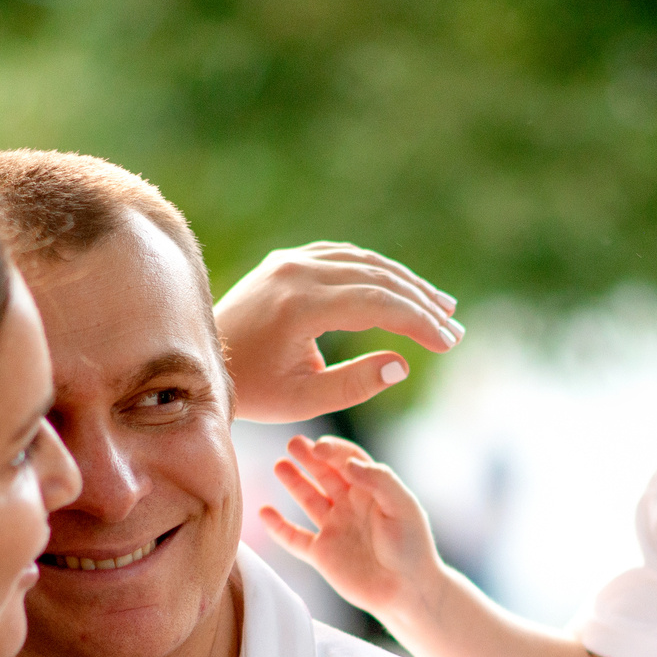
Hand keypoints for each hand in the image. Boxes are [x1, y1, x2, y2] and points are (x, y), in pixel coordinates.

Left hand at [216, 242, 461, 422]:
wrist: (203, 361)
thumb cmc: (253, 389)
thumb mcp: (304, 400)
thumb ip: (355, 383)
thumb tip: (402, 363)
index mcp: (300, 306)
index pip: (377, 303)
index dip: (419, 322)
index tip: (448, 343)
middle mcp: (296, 272)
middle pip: (376, 277)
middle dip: (421, 304)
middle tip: (453, 329)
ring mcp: (290, 261)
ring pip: (364, 262)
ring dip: (406, 284)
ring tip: (441, 308)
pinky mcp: (288, 260)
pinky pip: (344, 257)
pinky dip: (377, 272)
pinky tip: (402, 289)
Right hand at [260, 433, 443, 620]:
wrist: (406, 592)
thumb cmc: (412, 548)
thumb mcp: (404, 507)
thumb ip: (380, 480)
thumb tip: (349, 463)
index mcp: (372, 490)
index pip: (348, 460)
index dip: (333, 450)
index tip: (318, 447)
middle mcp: (351, 505)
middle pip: (325, 473)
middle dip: (309, 457)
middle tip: (293, 443)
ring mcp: (335, 529)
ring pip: (308, 499)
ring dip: (294, 481)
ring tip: (280, 465)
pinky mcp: (322, 554)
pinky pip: (294, 538)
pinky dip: (278, 527)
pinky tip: (264, 512)